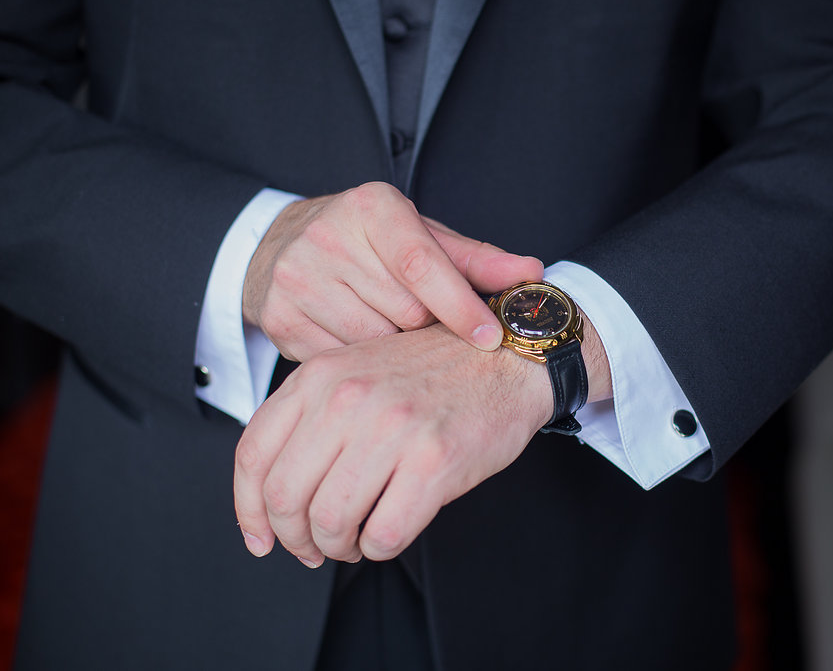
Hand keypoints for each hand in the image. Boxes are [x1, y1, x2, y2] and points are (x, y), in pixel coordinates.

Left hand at [233, 323, 554, 565]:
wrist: (508, 359)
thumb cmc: (435, 371)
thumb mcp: (357, 370)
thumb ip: (312, 416)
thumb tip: (274, 494)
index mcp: (320, 376)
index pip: (254, 456)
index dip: (249, 511)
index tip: (262, 538)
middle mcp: (348, 398)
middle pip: (286, 497)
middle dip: (296, 538)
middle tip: (315, 547)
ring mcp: (391, 428)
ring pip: (331, 521)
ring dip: (339, 547)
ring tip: (355, 541)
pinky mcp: (434, 460)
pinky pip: (384, 533)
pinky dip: (378, 547)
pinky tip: (387, 532)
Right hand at [242, 181, 543, 360]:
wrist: (280, 244)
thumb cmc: (371, 244)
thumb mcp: (422, 238)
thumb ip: (476, 260)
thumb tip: (533, 273)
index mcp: (372, 207)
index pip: (423, 265)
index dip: (461, 306)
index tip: (491, 337)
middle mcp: (328, 236)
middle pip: (405, 311)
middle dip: (426, 327)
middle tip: (424, 322)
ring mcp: (297, 277)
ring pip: (375, 342)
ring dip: (396, 348)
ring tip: (392, 328)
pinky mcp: (279, 316)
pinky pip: (342, 360)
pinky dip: (363, 362)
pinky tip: (362, 342)